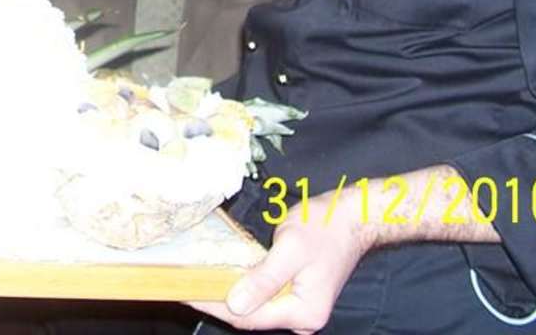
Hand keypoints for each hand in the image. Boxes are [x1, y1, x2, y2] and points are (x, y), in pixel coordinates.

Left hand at [189, 188, 370, 332]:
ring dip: (226, 295)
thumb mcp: (291, 249)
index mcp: (304, 311)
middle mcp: (302, 317)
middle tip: (183, 285)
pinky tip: (221, 276)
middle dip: (217, 302)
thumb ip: (264, 279)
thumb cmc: (324, 227)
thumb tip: (235, 304)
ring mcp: (299, 307)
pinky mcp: (295, 294)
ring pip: (255, 307)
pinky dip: (241, 287)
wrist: (353, 218)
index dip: (214, 305)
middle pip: (251, 316)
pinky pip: (263, 296)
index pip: (249, 317)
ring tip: (195, 281)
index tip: (185, 292)